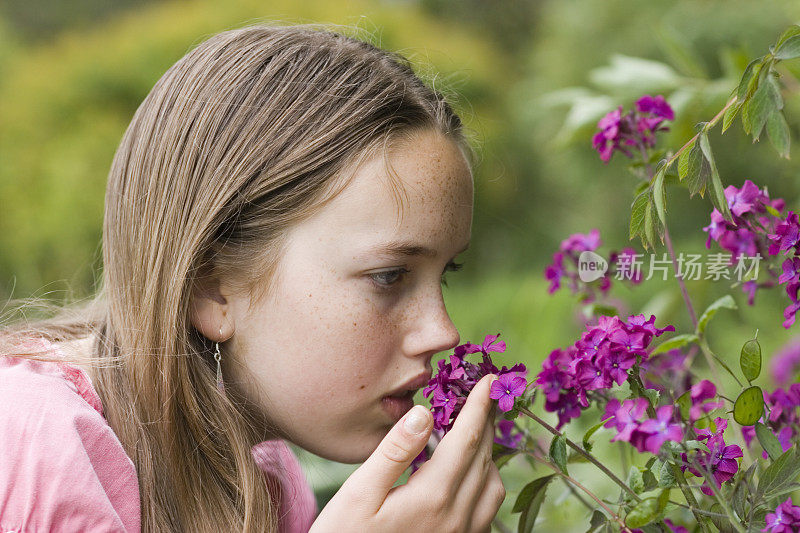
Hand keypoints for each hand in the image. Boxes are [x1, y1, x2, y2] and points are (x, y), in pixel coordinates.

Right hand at [310, 374, 504, 532]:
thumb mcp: (358, 494)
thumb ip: (393, 452)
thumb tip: (423, 413)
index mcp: (433, 496)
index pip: (467, 439)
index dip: (479, 406)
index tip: (489, 379)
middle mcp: (456, 517)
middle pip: (484, 458)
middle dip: (486, 422)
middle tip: (482, 395)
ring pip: (492, 486)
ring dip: (488, 453)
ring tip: (470, 432)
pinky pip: (486, 511)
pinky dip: (485, 482)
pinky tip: (464, 475)